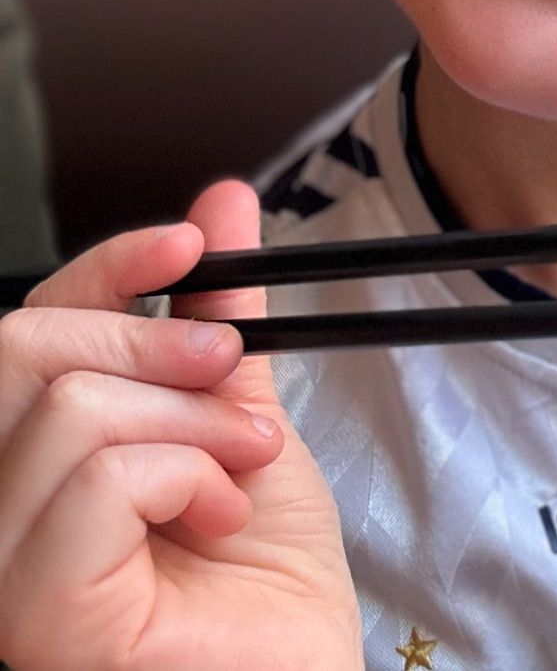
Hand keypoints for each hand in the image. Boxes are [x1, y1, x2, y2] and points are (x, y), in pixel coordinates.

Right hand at [0, 180, 362, 670]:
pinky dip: (186, 477)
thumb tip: (220, 205)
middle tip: (232, 377)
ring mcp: (1, 569)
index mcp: (31, 461)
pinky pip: (99, 481)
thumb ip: (217, 318)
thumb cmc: (263, 574)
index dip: (107, 267)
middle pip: (25, 351)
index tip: (192, 242)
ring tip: (240, 468)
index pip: (26, 329)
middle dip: (158, 341)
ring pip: (69, 410)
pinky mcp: (33, 618)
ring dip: (194, 421)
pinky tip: (218, 518)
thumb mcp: (238, 416)